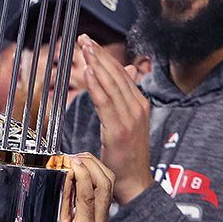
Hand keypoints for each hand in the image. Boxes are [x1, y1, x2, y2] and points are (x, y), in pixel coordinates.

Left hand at [10, 153, 113, 221]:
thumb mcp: (38, 220)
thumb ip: (36, 201)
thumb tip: (16, 179)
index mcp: (89, 217)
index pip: (101, 181)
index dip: (89, 162)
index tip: (68, 155)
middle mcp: (97, 220)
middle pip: (107, 178)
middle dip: (91, 159)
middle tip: (69, 155)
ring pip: (104, 185)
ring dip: (89, 166)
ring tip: (72, 159)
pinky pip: (89, 200)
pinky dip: (84, 181)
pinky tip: (74, 170)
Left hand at [79, 34, 152, 204]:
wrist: (135, 183)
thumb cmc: (128, 155)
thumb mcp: (128, 121)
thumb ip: (126, 96)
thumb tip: (128, 70)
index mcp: (139, 104)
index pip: (121, 73)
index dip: (105, 56)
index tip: (90, 42)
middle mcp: (137, 107)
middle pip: (116, 74)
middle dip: (99, 54)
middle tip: (84, 38)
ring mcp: (130, 118)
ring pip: (111, 85)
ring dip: (96, 64)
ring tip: (84, 48)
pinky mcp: (119, 129)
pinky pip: (106, 103)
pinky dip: (97, 86)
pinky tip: (88, 72)